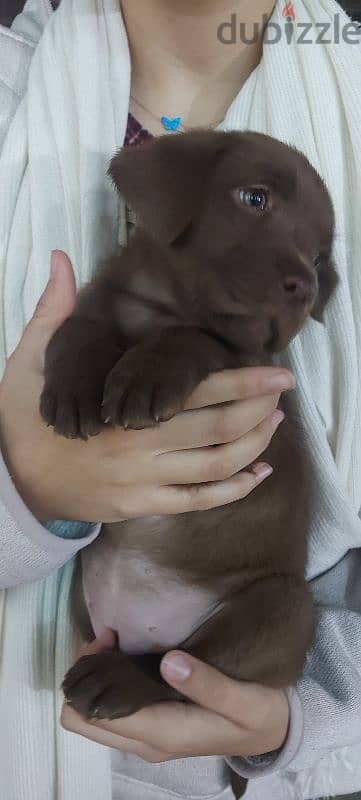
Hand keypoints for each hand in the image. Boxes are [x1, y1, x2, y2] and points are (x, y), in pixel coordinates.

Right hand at [0, 250, 294, 522]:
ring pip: (216, 466)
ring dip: (254, 445)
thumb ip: (53, 313)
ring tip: (275, 423)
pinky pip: (199, 502)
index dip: (244, 382)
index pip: (196, 392)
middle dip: (259, 409)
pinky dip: (234, 489)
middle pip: (218, 429)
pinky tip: (258, 473)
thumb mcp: (29, 362)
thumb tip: (62, 258)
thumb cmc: (27, 421)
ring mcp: (144, 483)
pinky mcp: (143, 507)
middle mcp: (140, 448)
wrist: (13, 484)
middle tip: (282, 392)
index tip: (278, 372)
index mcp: (121, 409)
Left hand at [61, 632, 289, 760]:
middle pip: (80, 719)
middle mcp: (144, 741)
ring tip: (117, 640)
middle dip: (86, 676)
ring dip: (96, 677)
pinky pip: (110, 710)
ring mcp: (145, 736)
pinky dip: (108, 682)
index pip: (93, 715)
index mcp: (162, 734)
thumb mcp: (244, 699)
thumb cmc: (259, 713)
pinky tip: (127, 653)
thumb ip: (208, 684)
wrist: (273, 733)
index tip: (112, 639)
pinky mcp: (151, 726)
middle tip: (110, 638)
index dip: (91, 674)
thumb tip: (169, 662)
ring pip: (91, 715)